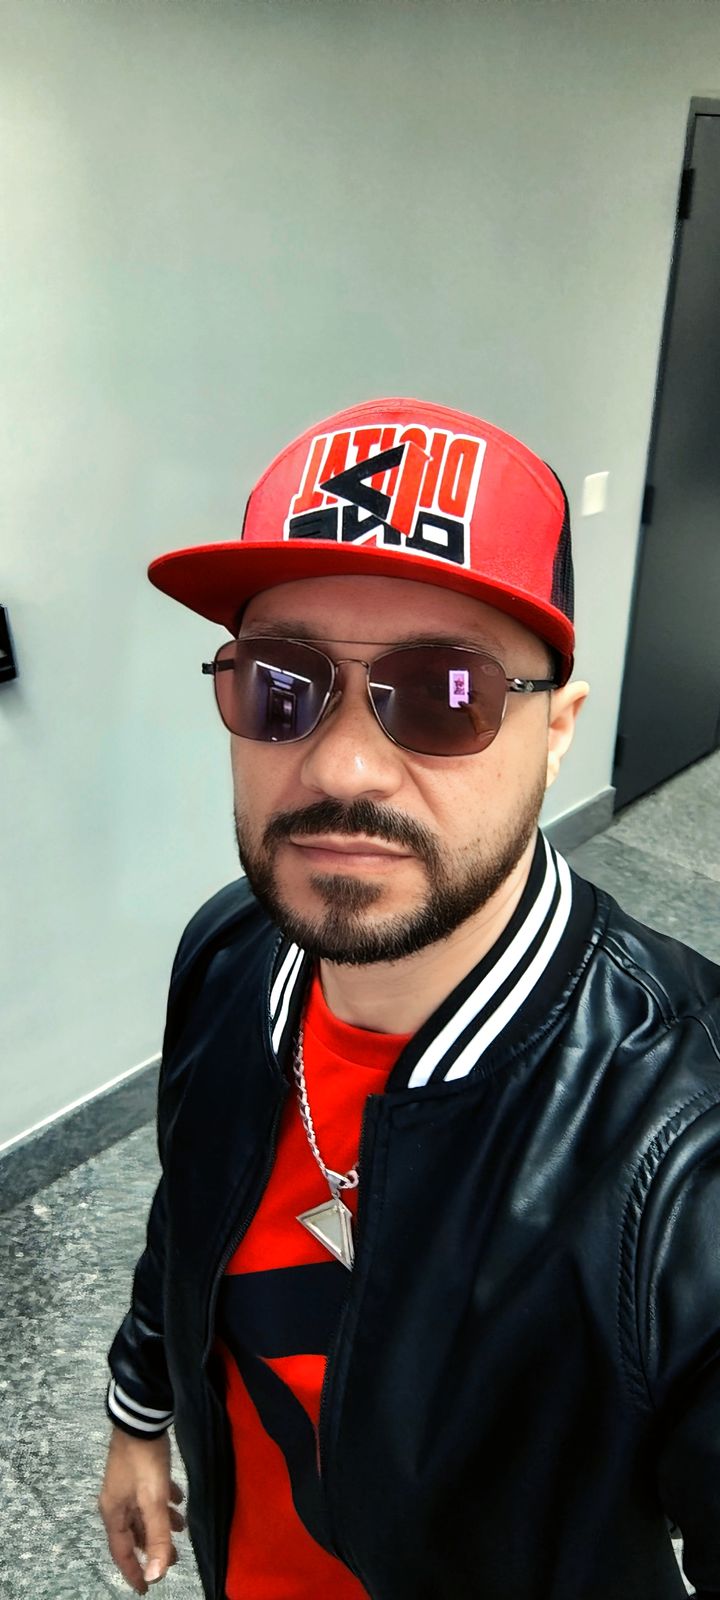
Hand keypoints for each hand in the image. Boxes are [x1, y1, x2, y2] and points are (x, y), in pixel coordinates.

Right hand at [98, 1426, 184, 1593]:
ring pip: (143, 1514)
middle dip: (153, 1547)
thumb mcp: (153, 1501)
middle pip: (134, 1533)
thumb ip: (157, 1537)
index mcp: (114, 1513)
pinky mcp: (137, 1469)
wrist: (141, 1417)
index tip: (145, 1589)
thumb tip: (156, 1575)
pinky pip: (150, 1494)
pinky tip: (178, 1500)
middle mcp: (117, 1501)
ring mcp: (126, 1485)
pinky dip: (164, 1502)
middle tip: (173, 1558)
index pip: (122, 1552)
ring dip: (161, 1524)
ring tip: (181, 1529)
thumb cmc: (144, 1461)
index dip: (134, 1572)